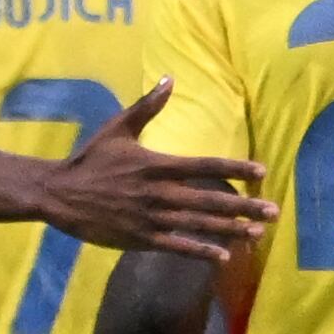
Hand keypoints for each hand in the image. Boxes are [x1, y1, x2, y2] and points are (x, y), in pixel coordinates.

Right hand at [31, 83, 272, 261]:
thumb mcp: (118, 128)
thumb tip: (169, 77)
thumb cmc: (90, 159)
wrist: (60, 194)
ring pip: (199, 225)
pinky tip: (224, 256)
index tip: (262, 172)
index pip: (206, 165)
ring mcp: (152, 218)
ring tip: (258, 234)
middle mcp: (160, 192)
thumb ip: (147, 106)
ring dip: (231, 230)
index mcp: (158, 164)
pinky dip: (201, 251)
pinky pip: (178, 246)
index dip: (236, 168)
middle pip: (211, 199)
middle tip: (274, 212)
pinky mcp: (141, 239)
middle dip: (245, 207)